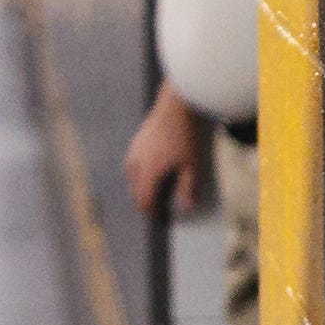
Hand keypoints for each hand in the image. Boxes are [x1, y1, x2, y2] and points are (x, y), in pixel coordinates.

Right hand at [120, 88, 210, 215]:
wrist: (176, 106)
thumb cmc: (185, 135)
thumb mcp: (192, 165)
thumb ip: (188, 188)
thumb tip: (186, 208)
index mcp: (148, 172)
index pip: (145, 201)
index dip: (153, 213)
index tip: (162, 219)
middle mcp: (135, 164)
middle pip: (136, 193)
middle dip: (146, 203)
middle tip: (160, 210)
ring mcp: (132, 153)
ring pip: (132, 180)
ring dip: (142, 189)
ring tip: (157, 194)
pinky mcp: (134, 144)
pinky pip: (133, 167)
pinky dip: (140, 176)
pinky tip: (152, 175)